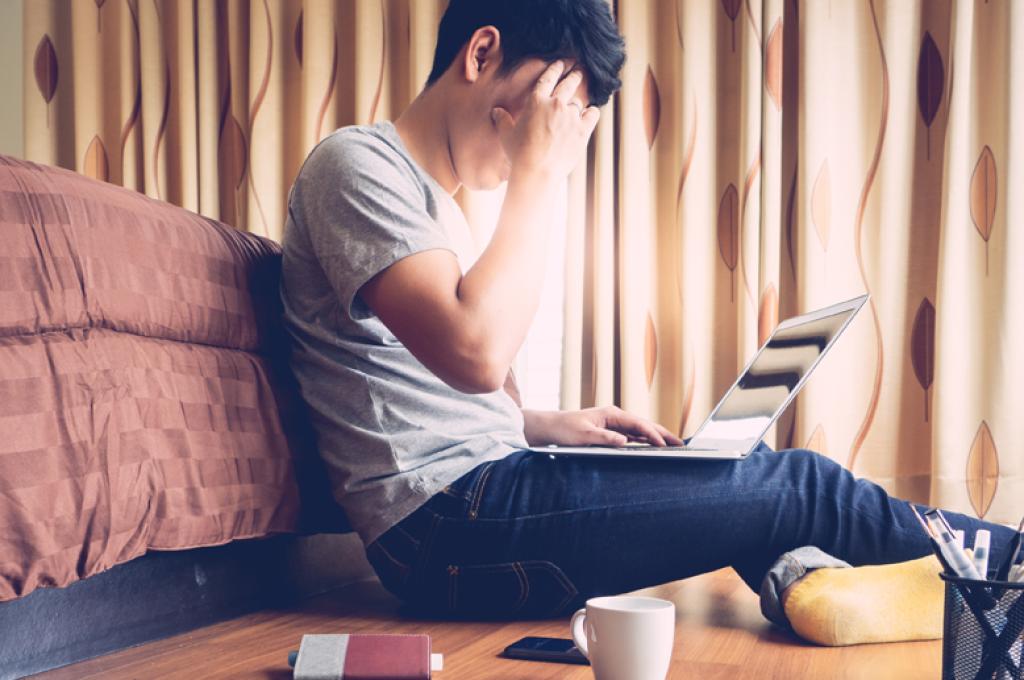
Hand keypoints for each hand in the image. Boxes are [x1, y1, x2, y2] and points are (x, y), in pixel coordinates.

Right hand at [491, 61, 599, 181]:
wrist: (537, 171)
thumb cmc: (519, 153)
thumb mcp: (506, 134)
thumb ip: (502, 120)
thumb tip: (496, 112)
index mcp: (536, 101)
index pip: (548, 78)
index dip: (555, 69)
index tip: (561, 63)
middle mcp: (555, 104)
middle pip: (568, 83)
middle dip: (574, 75)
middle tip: (578, 71)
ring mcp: (570, 116)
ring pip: (578, 103)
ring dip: (577, 104)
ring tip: (577, 105)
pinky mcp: (582, 130)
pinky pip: (592, 114)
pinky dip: (591, 113)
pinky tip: (590, 114)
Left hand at [522, 406, 683, 447]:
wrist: (550, 427)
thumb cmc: (564, 429)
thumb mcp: (583, 436)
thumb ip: (604, 438)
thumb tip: (624, 441)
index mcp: (611, 414)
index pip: (638, 424)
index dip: (653, 435)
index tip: (664, 445)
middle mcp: (615, 417)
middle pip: (644, 425)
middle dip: (663, 434)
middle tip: (681, 444)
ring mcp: (614, 424)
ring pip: (641, 430)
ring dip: (657, 437)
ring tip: (673, 446)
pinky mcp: (611, 431)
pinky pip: (633, 436)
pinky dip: (645, 441)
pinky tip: (654, 446)